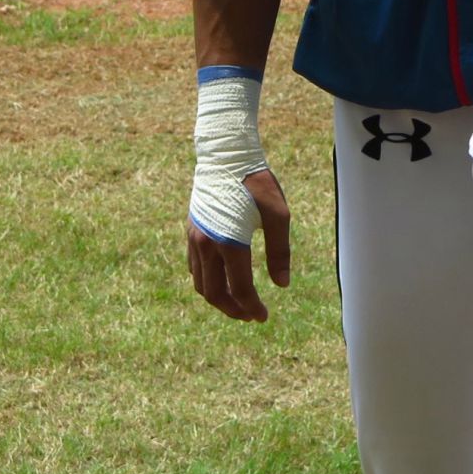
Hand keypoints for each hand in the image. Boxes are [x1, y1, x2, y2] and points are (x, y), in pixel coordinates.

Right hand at [185, 167, 290, 321]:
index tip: (263, 317)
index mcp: (230, 242)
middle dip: (233, 310)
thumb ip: (279, 252)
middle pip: (214, 293)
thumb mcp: (278, 214)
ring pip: (200, 283)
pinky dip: (207, 281)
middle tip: (250, 317)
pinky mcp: (190, 232)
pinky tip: (223, 281)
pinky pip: (194, 268)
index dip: (252, 307)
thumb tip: (282, 284)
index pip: (240, 288)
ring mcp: (194, 239)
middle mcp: (206, 244)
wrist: (226, 157)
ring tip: (238, 304)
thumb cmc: (256, 183)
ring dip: (218, 299)